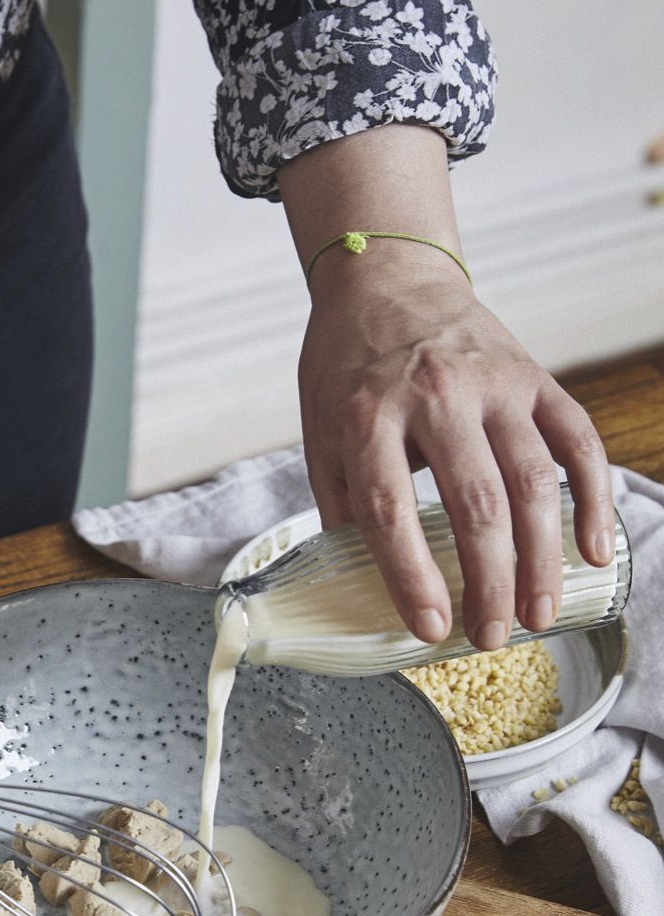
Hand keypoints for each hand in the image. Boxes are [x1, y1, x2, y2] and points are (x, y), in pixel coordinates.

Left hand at [298, 254, 614, 647]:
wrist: (390, 278)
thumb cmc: (349, 365)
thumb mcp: (321, 432)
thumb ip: (342, 505)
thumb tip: (362, 588)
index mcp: (369, 414)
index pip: (392, 508)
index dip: (412, 576)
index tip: (430, 628)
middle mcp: (436, 396)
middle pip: (476, 502)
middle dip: (489, 581)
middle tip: (493, 637)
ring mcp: (494, 383)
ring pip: (533, 481)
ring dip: (542, 557)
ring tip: (538, 613)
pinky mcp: (535, 377)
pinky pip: (576, 442)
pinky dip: (593, 499)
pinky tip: (594, 551)